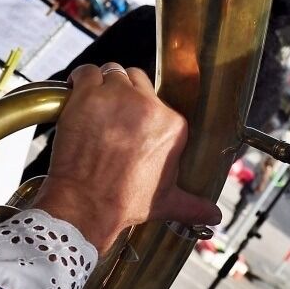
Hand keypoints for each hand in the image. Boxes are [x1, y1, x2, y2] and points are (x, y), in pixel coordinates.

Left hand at [34, 63, 221, 254]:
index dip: (143, 109)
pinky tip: (75, 90)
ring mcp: (118, 97)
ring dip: (104, 83)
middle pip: (138, 80)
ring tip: (94, 101)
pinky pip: (86, 72)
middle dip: (126, 92)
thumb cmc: (124, 202)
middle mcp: (149, 105)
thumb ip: (192, 204)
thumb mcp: (166, 202)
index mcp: (173, 125)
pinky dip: (79, 78)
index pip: (160, 101)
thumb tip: (214, 216)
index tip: (132, 122)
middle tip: (112, 111)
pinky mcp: (88, 95)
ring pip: (113, 72)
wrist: (87, 203)